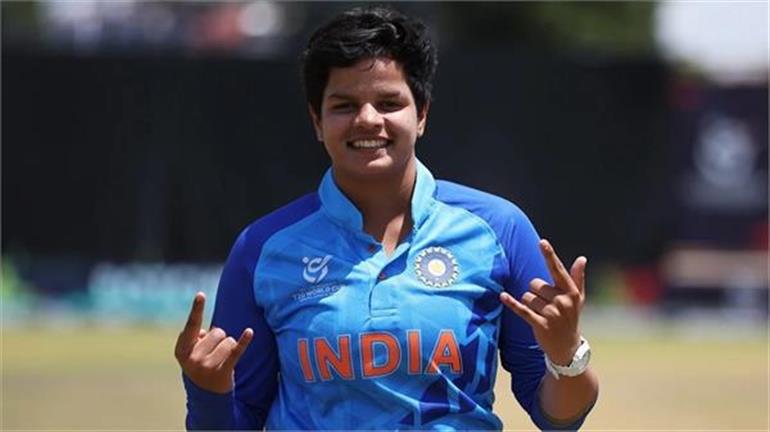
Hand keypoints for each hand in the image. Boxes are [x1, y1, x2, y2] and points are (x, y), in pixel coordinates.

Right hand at [174, 292, 253, 393]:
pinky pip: (235, 351)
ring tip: (221, 361)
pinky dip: (243, 342)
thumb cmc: (199, 367)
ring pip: (228, 341)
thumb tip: (204, 331)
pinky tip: (249, 332)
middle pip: (217, 332)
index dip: (197, 309)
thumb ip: (194, 338)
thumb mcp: (190, 353)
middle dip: (219, 340)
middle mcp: (192, 358)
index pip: (192, 325)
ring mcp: (206, 366)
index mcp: (182, 350)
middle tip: (214, 355)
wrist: (206, 396)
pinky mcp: (221, 372)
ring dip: (229, 348)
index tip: (201, 294)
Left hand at [500, 239, 586, 365]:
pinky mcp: (540, 324)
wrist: (567, 347)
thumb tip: (582, 258)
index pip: (558, 270)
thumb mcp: (577, 299)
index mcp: (571, 292)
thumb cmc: (570, 318)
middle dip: (536, 292)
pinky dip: (512, 303)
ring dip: (529, 304)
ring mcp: (552, 313)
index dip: (549, 256)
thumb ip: (577, 278)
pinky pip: (522, 309)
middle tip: (546, 305)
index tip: (542, 242)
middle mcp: (562, 301)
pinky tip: (503, 296)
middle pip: (535, 284)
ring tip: (541, 314)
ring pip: (527, 296)